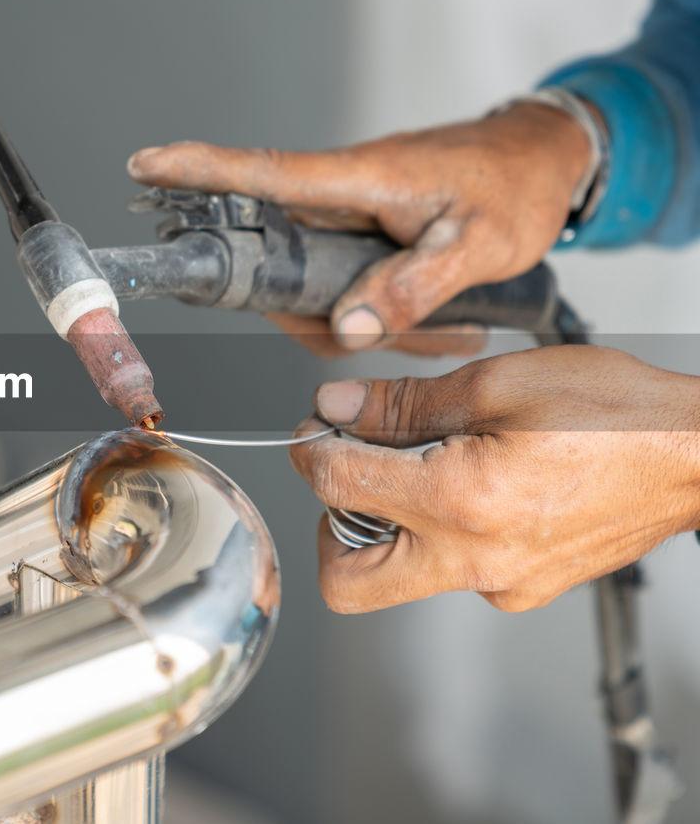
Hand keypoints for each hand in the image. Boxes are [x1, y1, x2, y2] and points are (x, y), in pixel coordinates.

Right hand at [127, 103, 591, 355]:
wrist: (545, 165)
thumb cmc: (514, 188)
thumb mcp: (477, 245)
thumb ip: (412, 287)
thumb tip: (347, 330)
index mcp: (358, 180)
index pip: (263, 174)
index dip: (199, 171)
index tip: (144, 166)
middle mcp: (340, 197)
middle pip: (277, 258)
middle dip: (308, 311)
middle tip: (381, 331)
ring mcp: (348, 218)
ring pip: (311, 285)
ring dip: (357, 321)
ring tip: (436, 330)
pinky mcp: (361, 237)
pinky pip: (342, 287)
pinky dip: (375, 315)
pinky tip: (432, 326)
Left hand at [288, 346, 699, 611]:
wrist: (696, 457)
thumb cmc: (614, 413)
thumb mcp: (497, 382)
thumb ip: (404, 403)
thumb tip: (337, 407)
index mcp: (461, 501)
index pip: (338, 487)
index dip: (312, 450)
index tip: (318, 428)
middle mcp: (474, 560)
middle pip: (346, 583)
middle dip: (328, 526)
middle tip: (351, 474)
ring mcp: (499, 586)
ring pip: (396, 581)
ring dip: (382, 530)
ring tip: (419, 469)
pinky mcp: (520, 592)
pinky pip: (447, 574)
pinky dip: (435, 534)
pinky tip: (467, 487)